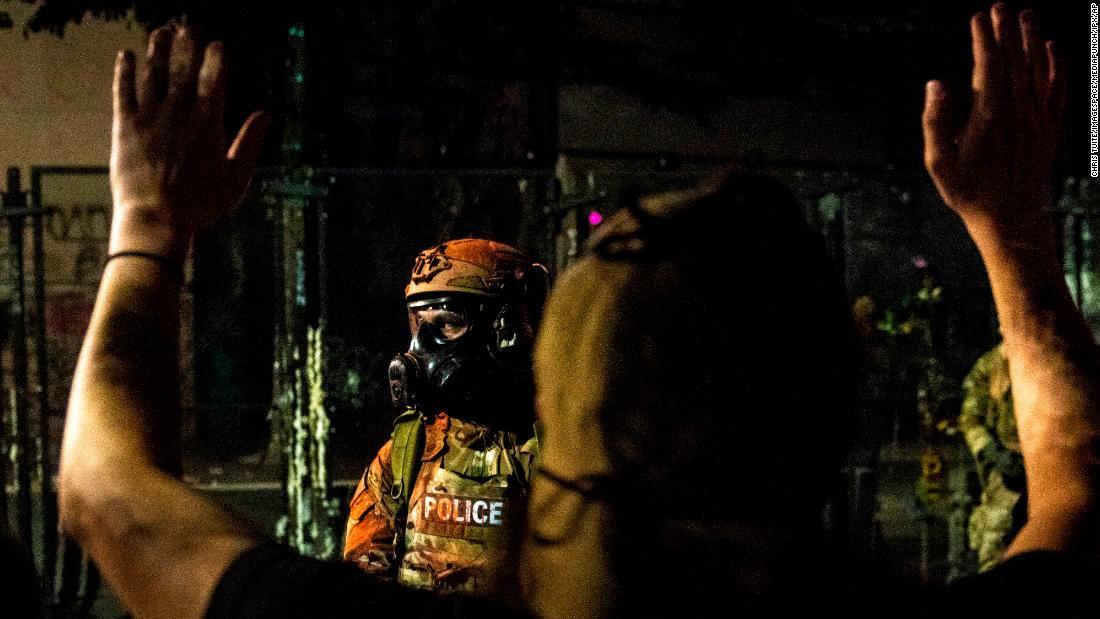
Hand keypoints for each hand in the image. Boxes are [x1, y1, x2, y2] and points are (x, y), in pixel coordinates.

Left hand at [110, 25, 270, 259]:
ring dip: (157, 49)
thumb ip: (250, 142)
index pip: (215, 77)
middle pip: (184, 67)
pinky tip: (125, 56)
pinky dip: (124, 71)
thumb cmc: (201, 203)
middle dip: (187, 43)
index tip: (217, 43)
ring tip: (160, 32)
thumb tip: (266, 114)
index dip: (216, 56)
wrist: (157, 218)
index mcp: (209, 122)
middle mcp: (179, 111)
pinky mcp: (125, 125)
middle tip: (188, 26)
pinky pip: (123, 91)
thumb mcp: (237, 178)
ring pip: (154, 73)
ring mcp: (150, 116)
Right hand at [922, 4, 1064, 236]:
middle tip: (1000, 6)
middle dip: (1006, 30)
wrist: (1011, 219)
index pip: (987, 65)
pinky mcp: (1049, 129)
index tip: (977, 18)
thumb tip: (936, 84)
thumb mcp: (938, 162)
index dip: (983, 38)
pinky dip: (1056, 67)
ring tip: (1025, 16)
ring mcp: (1037, 118)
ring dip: (1031, 40)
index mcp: (989, 114)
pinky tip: (1052, 50)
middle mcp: (1018, 110)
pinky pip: (1057, 89)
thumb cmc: (969, 193)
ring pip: (1036, 68)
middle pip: (1013, 60)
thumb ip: (935, 121)